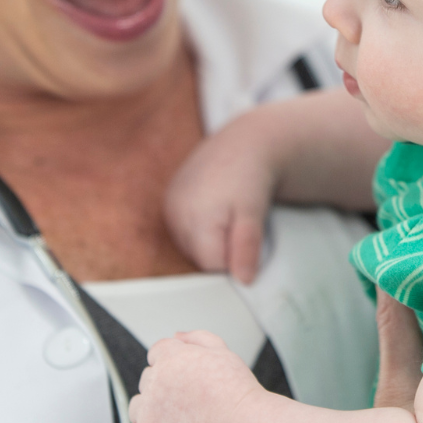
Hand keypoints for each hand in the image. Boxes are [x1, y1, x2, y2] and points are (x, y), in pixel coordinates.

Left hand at [129, 331, 269, 422]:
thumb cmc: (239, 397)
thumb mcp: (224, 354)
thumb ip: (197, 338)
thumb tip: (177, 336)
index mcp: (171, 357)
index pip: (156, 353)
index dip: (173, 366)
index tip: (185, 381)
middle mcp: (156, 381)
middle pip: (148, 380)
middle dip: (164, 388)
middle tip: (190, 402)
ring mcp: (148, 411)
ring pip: (138, 407)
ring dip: (153, 412)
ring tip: (183, 422)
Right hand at [163, 116, 280, 282]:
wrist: (243, 143)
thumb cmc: (251, 177)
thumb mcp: (254, 212)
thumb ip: (246, 247)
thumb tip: (243, 280)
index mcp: (195, 218)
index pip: (212, 266)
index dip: (234, 260)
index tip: (247, 241)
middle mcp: (175, 213)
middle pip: (199, 258)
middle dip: (221, 249)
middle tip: (239, 223)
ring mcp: (168, 206)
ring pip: (190, 246)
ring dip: (209, 239)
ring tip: (227, 214)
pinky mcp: (167, 201)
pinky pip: (182, 231)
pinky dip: (199, 228)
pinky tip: (214, 210)